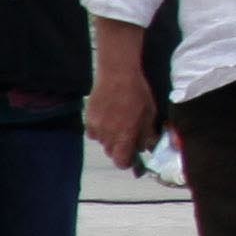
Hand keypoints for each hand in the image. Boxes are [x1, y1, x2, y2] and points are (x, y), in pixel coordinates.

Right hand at [86, 44, 154, 171]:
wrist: (117, 74)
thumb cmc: (137, 93)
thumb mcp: (149, 114)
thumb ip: (147, 134)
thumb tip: (147, 148)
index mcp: (124, 136)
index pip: (121, 162)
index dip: (128, 161)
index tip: (133, 155)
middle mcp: (107, 136)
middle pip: (112, 153)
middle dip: (121, 148)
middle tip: (129, 135)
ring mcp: (95, 128)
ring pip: (103, 143)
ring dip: (111, 139)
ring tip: (118, 123)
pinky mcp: (87, 119)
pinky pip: (94, 133)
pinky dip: (100, 130)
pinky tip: (107, 117)